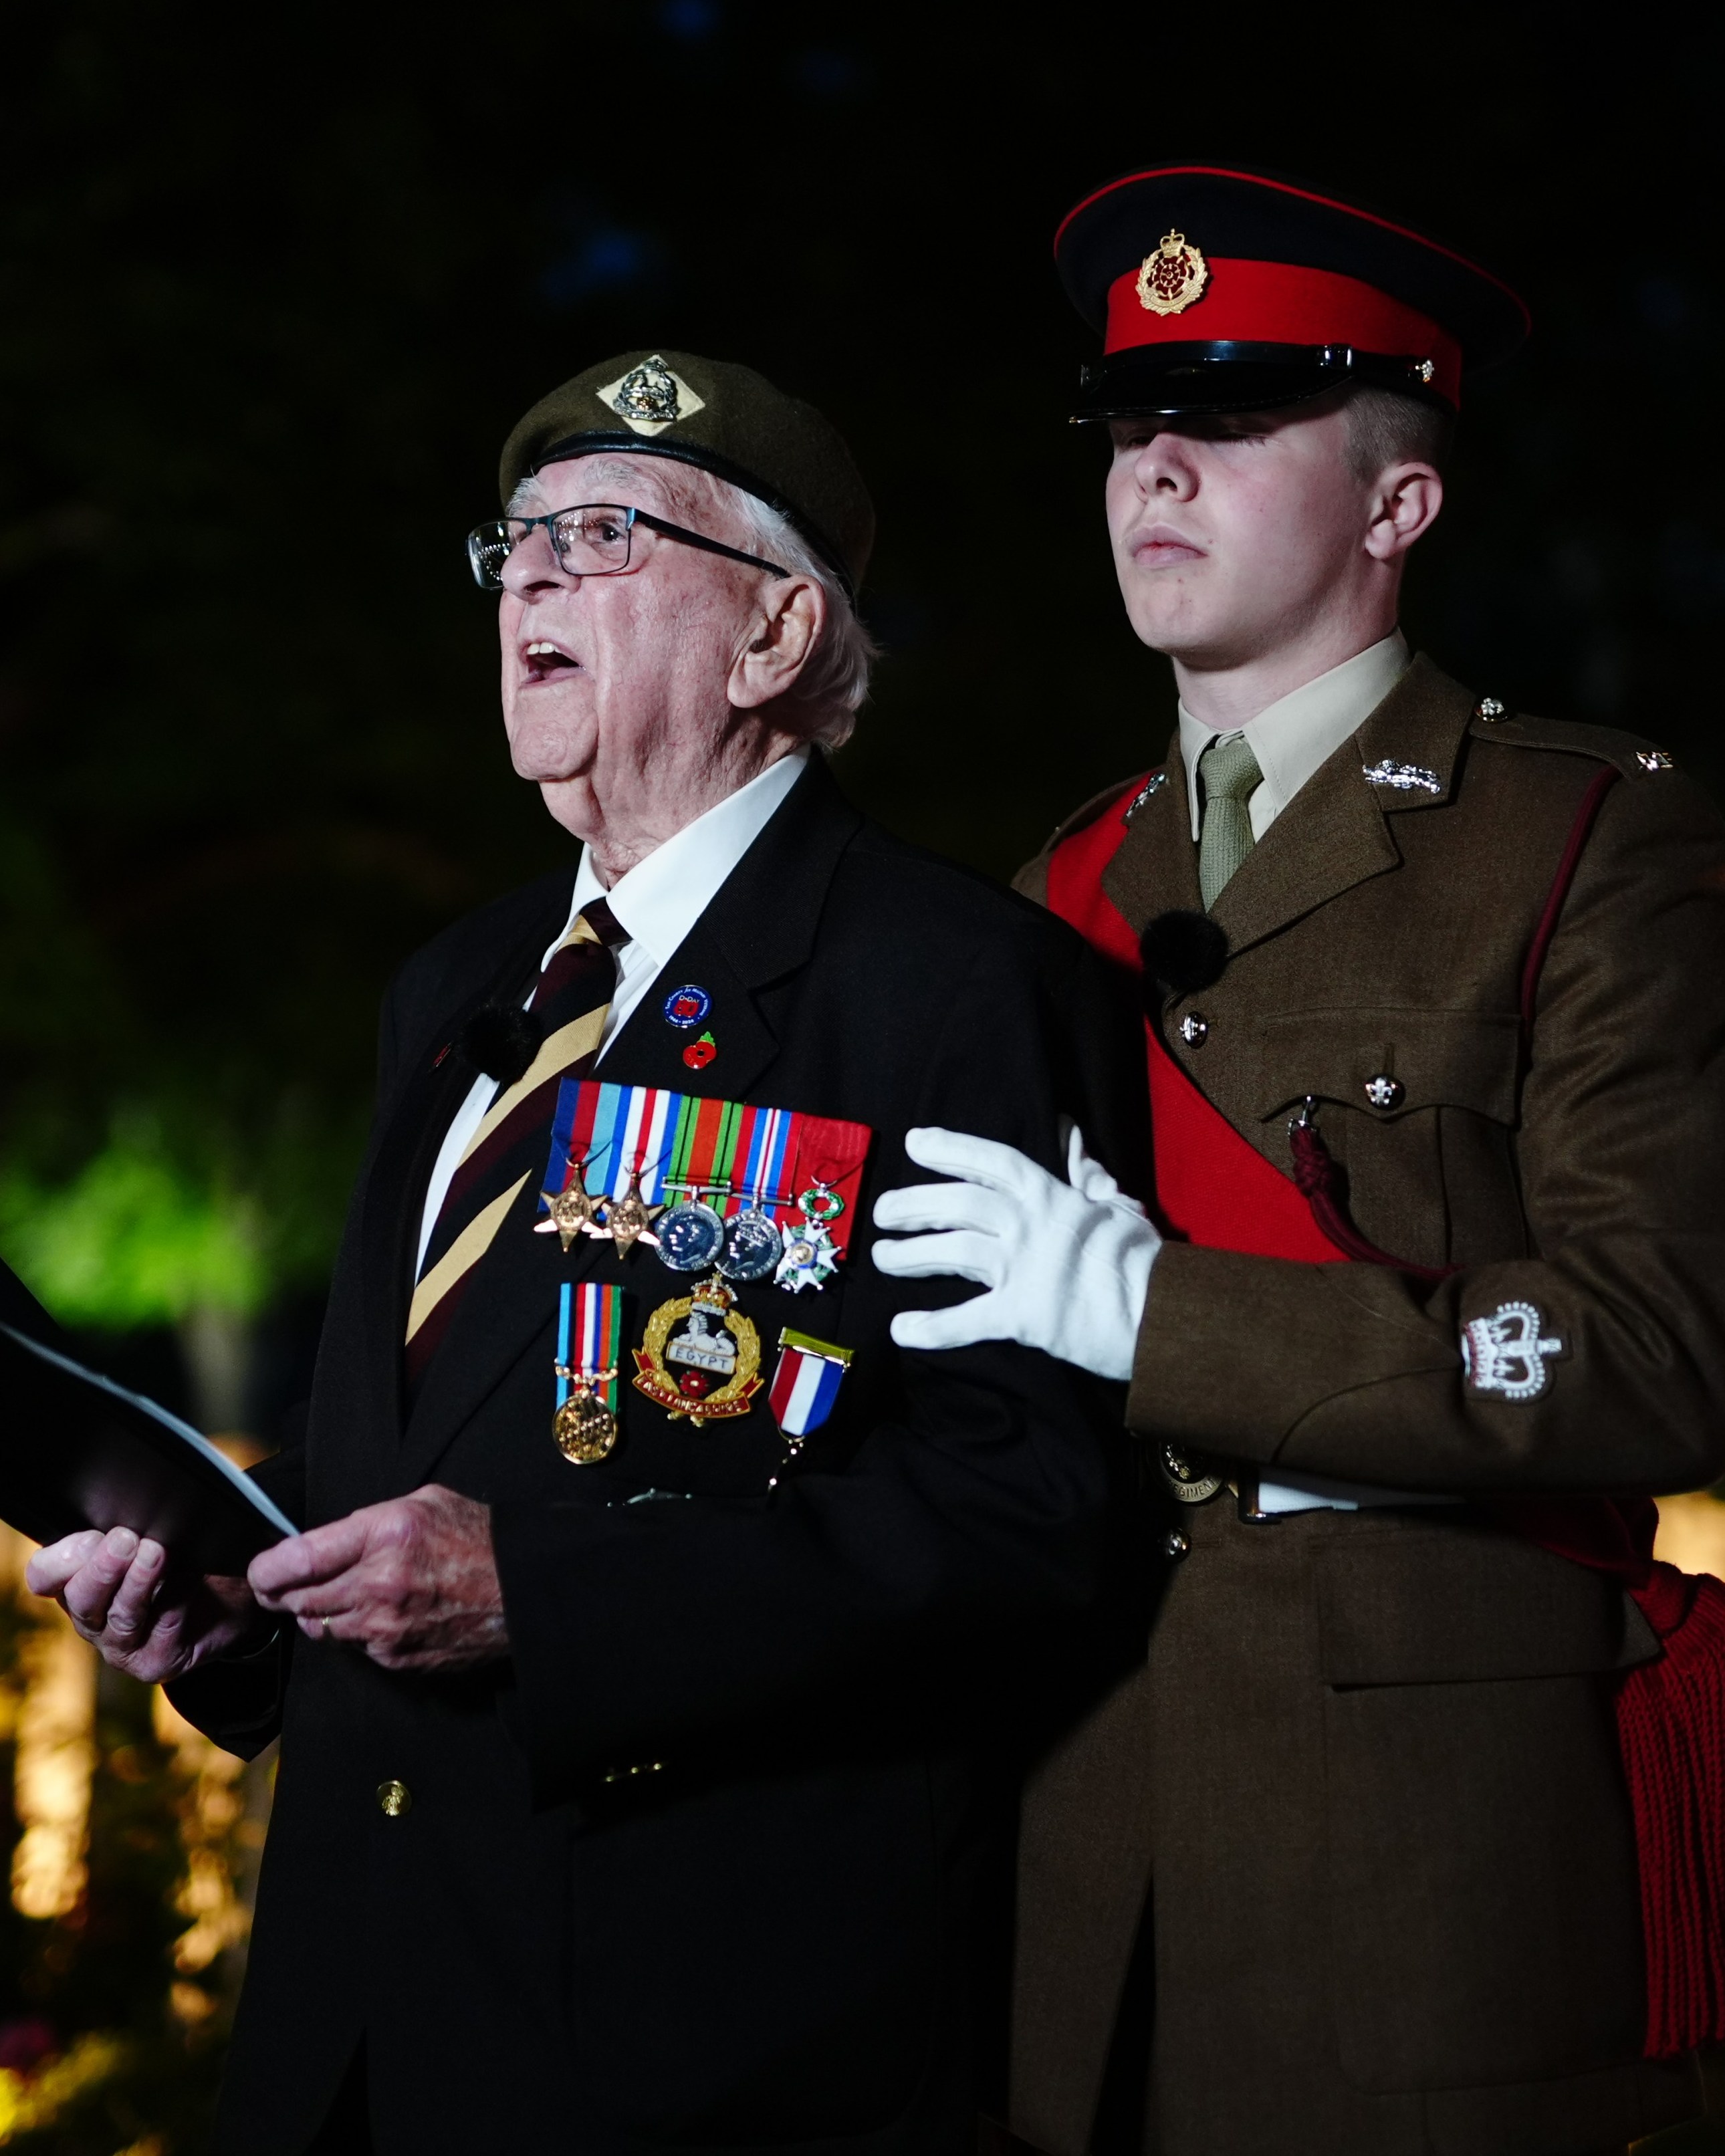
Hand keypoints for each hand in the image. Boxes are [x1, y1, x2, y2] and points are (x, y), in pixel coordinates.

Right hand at [25, 1527, 264, 1683]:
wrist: (228, 1601)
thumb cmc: (178, 1562)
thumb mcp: (145, 1537)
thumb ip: (121, 1530)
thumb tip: (120, 1518)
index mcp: (77, 1584)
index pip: (45, 1575)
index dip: (60, 1560)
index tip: (89, 1537)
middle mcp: (92, 1619)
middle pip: (80, 1598)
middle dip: (103, 1567)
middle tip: (126, 1539)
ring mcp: (121, 1646)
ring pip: (121, 1616)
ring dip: (139, 1582)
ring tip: (157, 1552)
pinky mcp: (155, 1662)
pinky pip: (166, 1625)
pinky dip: (180, 1592)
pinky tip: (192, 1571)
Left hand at [247, 1485, 506, 1673]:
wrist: (523, 1589)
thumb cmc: (476, 1538)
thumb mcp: (422, 1502)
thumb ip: (365, 1522)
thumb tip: (320, 1543)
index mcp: (383, 1535)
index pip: (296, 1559)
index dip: (265, 1569)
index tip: (261, 1570)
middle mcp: (379, 1584)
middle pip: (299, 1599)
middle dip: (284, 1593)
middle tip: (282, 1586)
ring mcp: (387, 1627)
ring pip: (320, 1627)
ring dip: (318, 1613)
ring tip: (337, 1596)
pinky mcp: (396, 1658)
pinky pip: (354, 1647)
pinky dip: (355, 1632)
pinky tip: (377, 1614)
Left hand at [871, 1123, 1160, 1381]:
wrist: (1167, 1315)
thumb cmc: (1145, 1263)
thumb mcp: (1119, 1207)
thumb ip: (1087, 1177)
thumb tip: (1071, 1136)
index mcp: (1053, 1196)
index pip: (993, 1160)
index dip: (952, 1148)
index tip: (916, 1141)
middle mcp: (1031, 1225)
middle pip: (958, 1203)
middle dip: (914, 1203)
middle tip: (882, 1211)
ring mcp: (1025, 1268)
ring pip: (952, 1251)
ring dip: (910, 1255)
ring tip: (883, 1258)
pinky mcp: (1024, 1315)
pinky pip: (967, 1319)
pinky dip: (931, 1328)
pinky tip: (901, 1331)